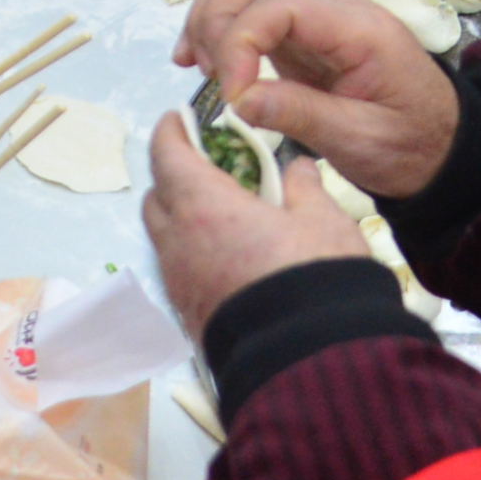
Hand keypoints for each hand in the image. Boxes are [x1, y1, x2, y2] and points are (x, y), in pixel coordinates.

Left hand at [141, 106, 370, 339]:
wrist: (310, 360)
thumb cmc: (315, 276)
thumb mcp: (323, 220)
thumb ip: (305, 188)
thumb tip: (298, 168)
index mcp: (203, 206)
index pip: (167, 155)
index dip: (170, 132)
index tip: (178, 119)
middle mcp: (178, 244)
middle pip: (156, 197)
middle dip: (173, 175)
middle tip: (204, 166)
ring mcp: (180, 284)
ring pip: (165, 238)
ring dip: (182, 219)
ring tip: (220, 213)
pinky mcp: (190, 317)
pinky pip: (180, 273)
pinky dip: (193, 254)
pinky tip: (228, 257)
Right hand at [173, 0, 462, 197]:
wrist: (442, 148)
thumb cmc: (412, 145)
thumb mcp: (360, 141)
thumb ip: (300, 114)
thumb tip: (236, 98)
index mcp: (359, 28)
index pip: (280, 3)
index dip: (240, 41)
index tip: (230, 94)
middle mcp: (338, 8)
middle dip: (219, 14)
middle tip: (206, 70)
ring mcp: (318, 17)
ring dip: (214, 16)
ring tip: (197, 66)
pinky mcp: (303, 35)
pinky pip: (253, 10)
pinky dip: (221, 29)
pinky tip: (201, 63)